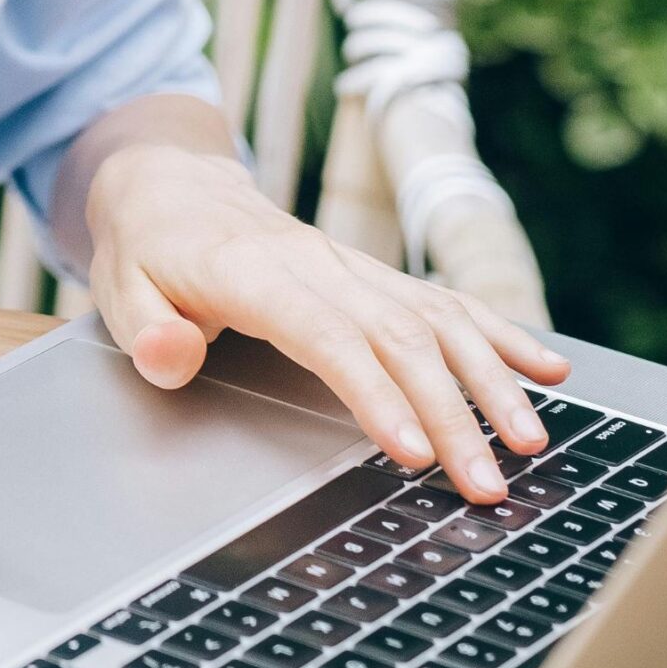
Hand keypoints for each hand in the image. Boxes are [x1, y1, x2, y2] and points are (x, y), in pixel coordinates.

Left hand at [83, 144, 572, 503]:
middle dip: (451, 414)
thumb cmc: (148, 250)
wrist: (172, 185)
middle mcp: (319, 264)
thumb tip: (174, 356)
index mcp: (254, 272)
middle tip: (486, 483)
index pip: (329, 338)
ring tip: (530, 443)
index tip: (410, 455)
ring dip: (490, 382)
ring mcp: (355, 267)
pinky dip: (500, 335)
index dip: (375, 396)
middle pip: (401, 339)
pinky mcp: (375, 274)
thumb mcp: (118, 292)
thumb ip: (148, 332)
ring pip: (439, 320)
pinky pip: (447, 301)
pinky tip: (548, 371)